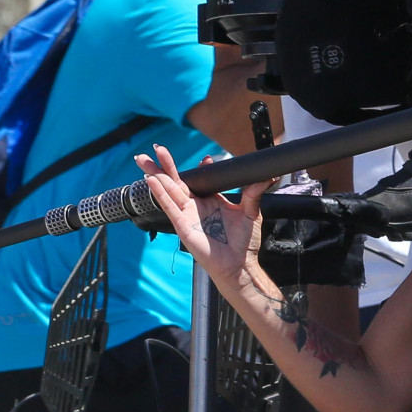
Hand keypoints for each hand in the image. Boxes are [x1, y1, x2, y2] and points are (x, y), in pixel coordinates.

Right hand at [135, 145, 267, 280]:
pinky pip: (168, 205)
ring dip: (156, 173)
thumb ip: (254, 193)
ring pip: (168, 189)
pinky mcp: (181, 224)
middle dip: (165, 164)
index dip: (200, 168)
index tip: (206, 159)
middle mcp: (195, 205)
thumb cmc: (243, 242)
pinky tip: (152, 181)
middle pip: (176, 180)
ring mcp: (186, 213)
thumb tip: (266, 177)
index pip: (200, 179)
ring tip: (144, 160)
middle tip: (157, 148)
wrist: (239, 264)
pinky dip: (159, 192)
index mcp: (210, 200)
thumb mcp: (250, 213)